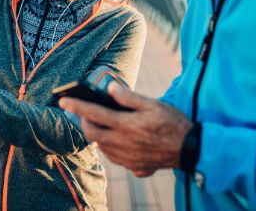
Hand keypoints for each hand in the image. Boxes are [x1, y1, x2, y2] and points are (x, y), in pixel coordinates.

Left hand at [59, 82, 191, 174]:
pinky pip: (114, 156)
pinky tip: (117, 137)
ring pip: (102, 146)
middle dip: (84, 122)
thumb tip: (109, 88)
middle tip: (85, 112)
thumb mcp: (153, 104)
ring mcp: (127, 158)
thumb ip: (129, 97)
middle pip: (92, 133)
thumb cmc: (172, 122)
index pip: (93, 113)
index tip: (63, 100)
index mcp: (126, 125)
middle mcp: (123, 144)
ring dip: (98, 134)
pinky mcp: (134, 167)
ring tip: (103, 122)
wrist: (192, 150)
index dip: (76, 105)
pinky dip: (110, 145)